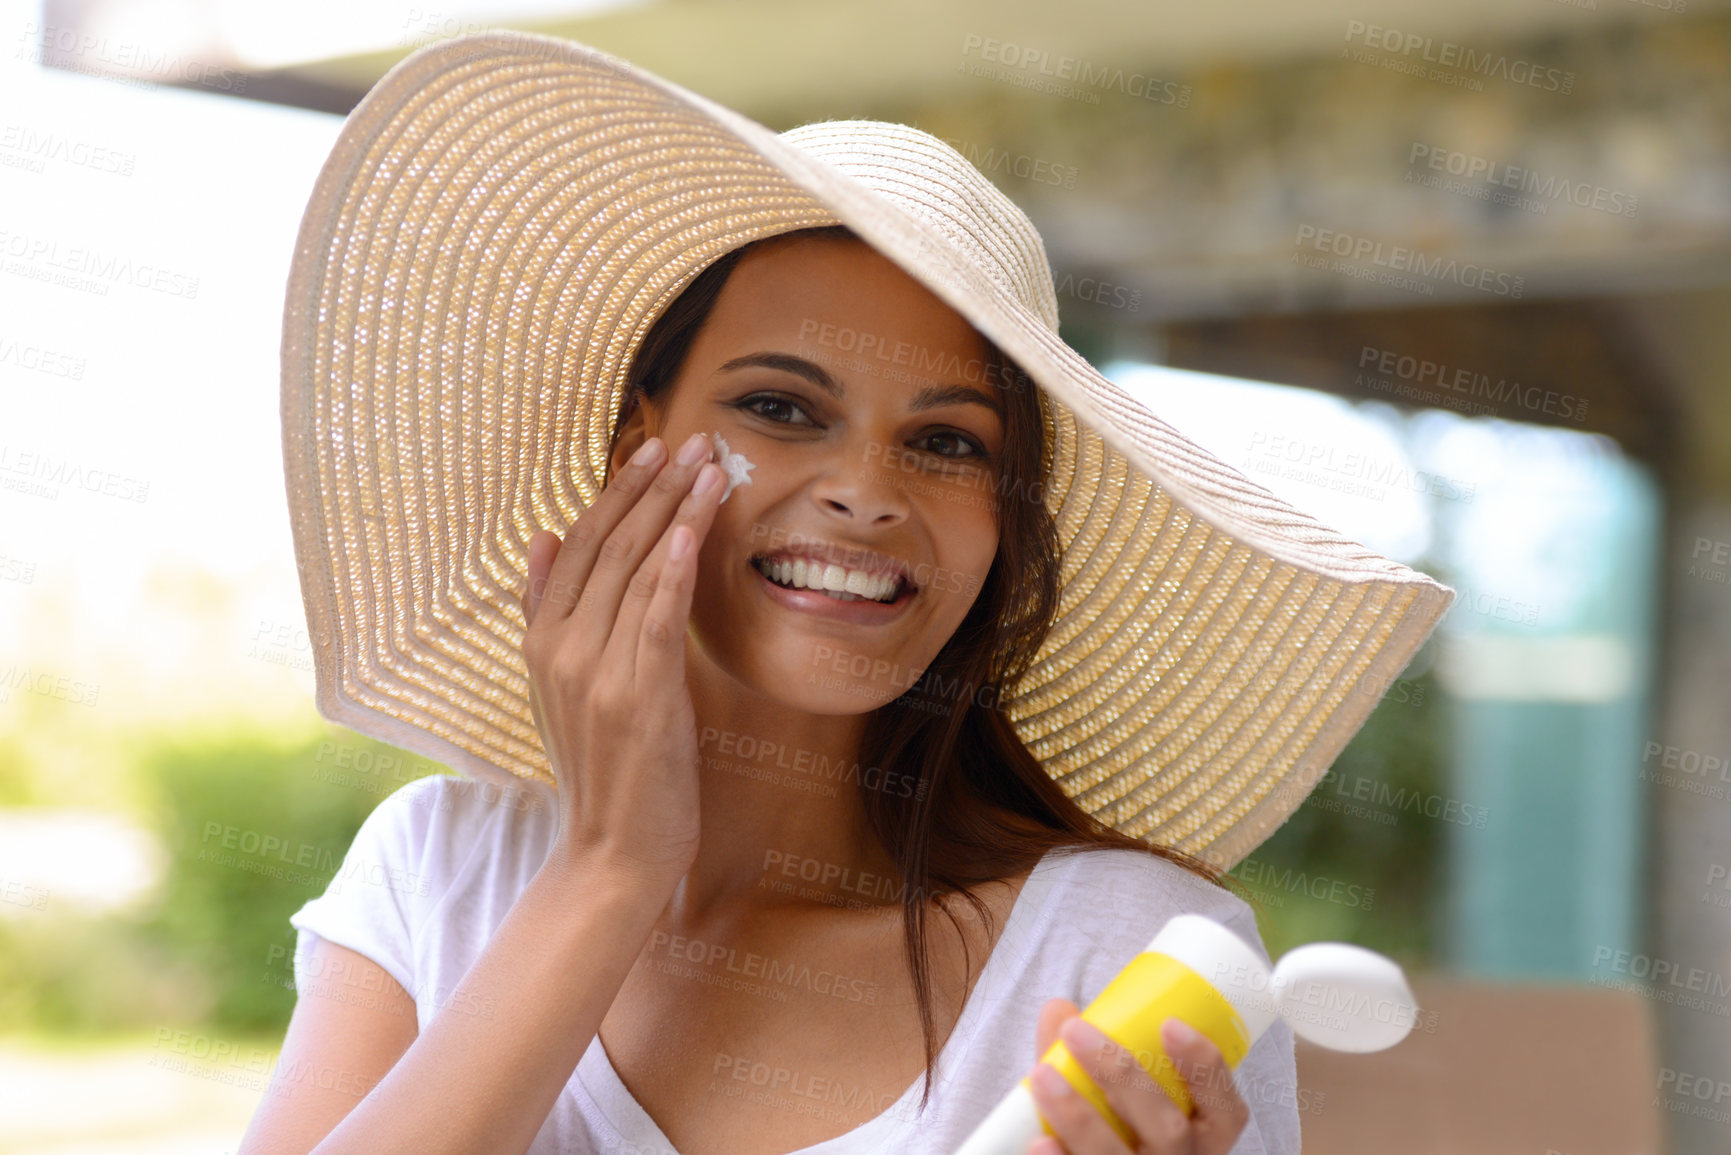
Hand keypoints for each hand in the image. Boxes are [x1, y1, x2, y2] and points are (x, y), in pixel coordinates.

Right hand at [520, 431, 724, 885]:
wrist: (612, 851)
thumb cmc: (605, 768)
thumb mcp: (564, 685)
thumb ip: (550, 610)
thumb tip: (543, 536)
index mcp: (542, 640)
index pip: (580, 545)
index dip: (618, 493)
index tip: (652, 449)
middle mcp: (561, 649)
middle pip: (610, 547)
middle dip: (655, 488)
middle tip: (693, 441)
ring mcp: (596, 672)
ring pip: (638, 571)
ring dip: (678, 513)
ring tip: (712, 468)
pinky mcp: (637, 697)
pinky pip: (654, 619)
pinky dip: (672, 571)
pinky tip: (693, 530)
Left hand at [1024, 997, 1249, 1154]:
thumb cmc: (1118, 1137)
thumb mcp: (1121, 1102)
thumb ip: (1091, 1058)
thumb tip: (1059, 1010)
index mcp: (1203, 1143)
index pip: (1226, 1112)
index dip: (1205, 1068)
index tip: (1170, 1024)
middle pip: (1168, 1131)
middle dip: (1122, 1077)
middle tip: (1076, 1032)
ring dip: (1080, 1116)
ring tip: (1043, 1075)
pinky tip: (1039, 1140)